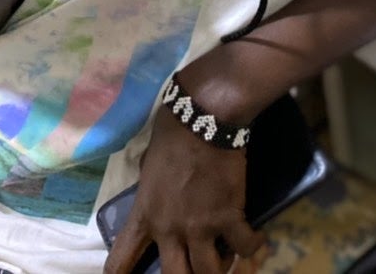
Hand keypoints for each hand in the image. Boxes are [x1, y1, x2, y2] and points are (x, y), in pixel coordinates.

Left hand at [102, 107, 265, 273]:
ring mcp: (200, 226)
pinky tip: (255, 238)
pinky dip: (252, 245)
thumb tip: (156, 192)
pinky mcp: (230, 216)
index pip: (120, 260)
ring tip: (225, 256)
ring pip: (209, 272)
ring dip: (219, 267)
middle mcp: (169, 228)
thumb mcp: (148, 164)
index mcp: (144, 214)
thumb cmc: (173, 132)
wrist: (204, 118)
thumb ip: (150, 188)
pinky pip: (244, 246)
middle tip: (194, 267)